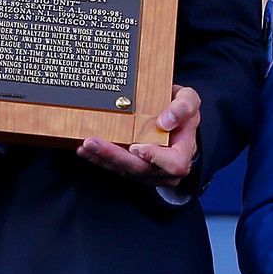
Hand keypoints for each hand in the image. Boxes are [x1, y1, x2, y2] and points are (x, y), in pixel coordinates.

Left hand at [75, 85, 201, 187]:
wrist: (172, 119)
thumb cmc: (181, 111)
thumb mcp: (190, 101)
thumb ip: (184, 107)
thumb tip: (165, 122)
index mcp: (182, 154)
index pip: (173, 164)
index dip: (155, 158)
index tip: (137, 147)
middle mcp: (163, 169)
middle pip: (139, 169)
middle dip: (114, 156)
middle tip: (92, 143)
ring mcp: (146, 172)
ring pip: (123, 170)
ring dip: (101, 158)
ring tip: (84, 145)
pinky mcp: (131, 169)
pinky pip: (114, 167)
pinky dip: (98, 158)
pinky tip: (83, 149)